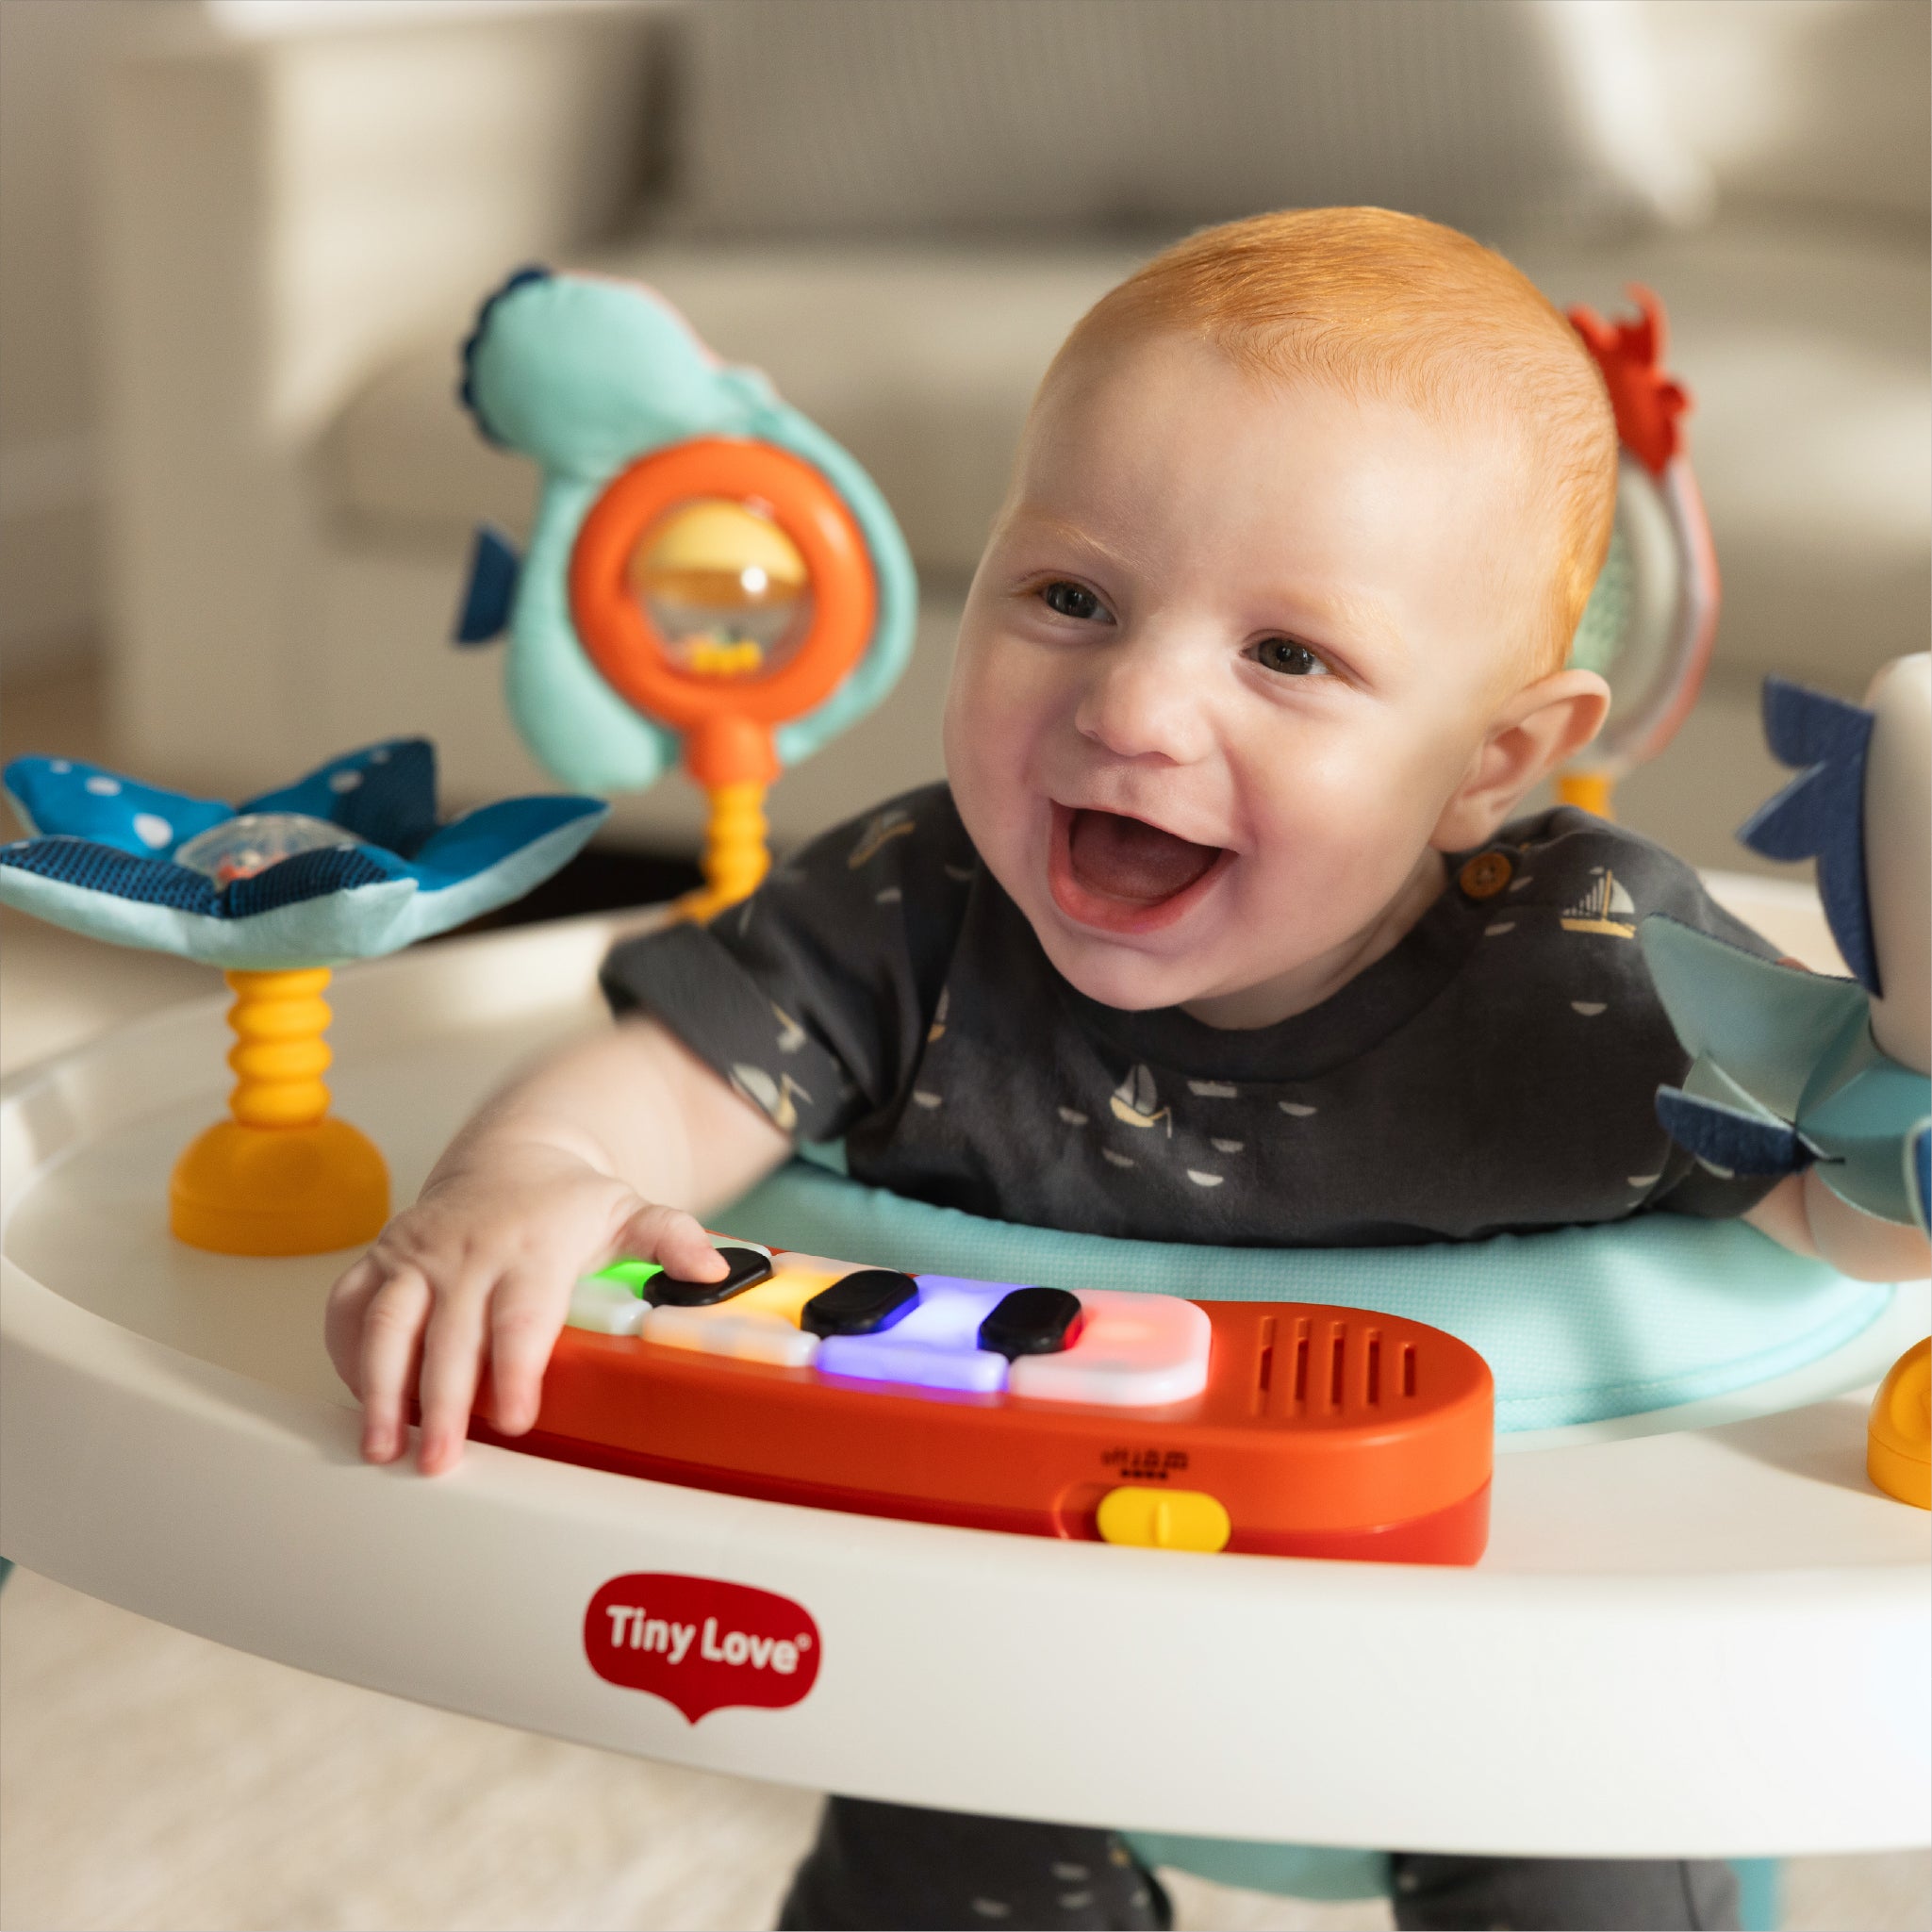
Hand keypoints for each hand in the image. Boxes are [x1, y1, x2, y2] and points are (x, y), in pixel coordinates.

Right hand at [324, 1144, 725, 1473]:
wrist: (512, 1154)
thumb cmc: (569, 1202)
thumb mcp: (630, 1211)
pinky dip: (342, 1352)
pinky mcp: (382, 1257)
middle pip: (447, 1334)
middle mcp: (467, 1251)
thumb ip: (672, 1240)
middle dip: (440, 1402)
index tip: (515, 1417)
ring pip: (384, 1323)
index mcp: (532, 1247)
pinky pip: (347, 1303)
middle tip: (440, 1461)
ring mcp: (418, 1254)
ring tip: (381, 1447)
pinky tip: (356, 1399)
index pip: (520, 1316)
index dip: (514, 1368)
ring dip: (379, 1388)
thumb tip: (716, 1271)